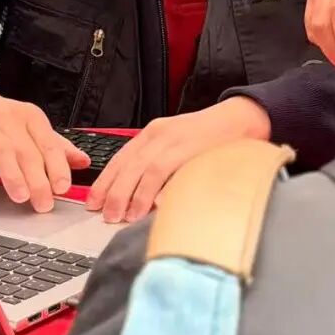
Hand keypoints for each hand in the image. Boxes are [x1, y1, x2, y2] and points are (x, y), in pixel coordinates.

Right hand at [0, 82, 90, 212]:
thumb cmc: (0, 118)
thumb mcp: (31, 126)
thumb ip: (56, 145)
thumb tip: (83, 162)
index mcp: (30, 118)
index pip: (49, 143)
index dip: (57, 166)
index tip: (63, 187)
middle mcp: (9, 121)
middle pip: (27, 151)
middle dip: (38, 179)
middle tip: (44, 203)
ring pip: (1, 150)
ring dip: (12, 174)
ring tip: (21, 196)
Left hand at [86, 97, 270, 223]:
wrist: (241, 119)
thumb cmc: (210, 138)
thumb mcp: (177, 146)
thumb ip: (159, 165)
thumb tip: (140, 196)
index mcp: (153, 133)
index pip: (121, 158)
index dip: (105, 181)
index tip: (93, 201)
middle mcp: (159, 133)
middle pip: (127, 165)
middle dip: (112, 191)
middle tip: (104, 214)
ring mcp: (174, 140)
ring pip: (143, 169)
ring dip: (130, 195)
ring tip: (122, 215)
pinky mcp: (190, 148)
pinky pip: (166, 170)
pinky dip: (154, 189)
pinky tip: (148, 206)